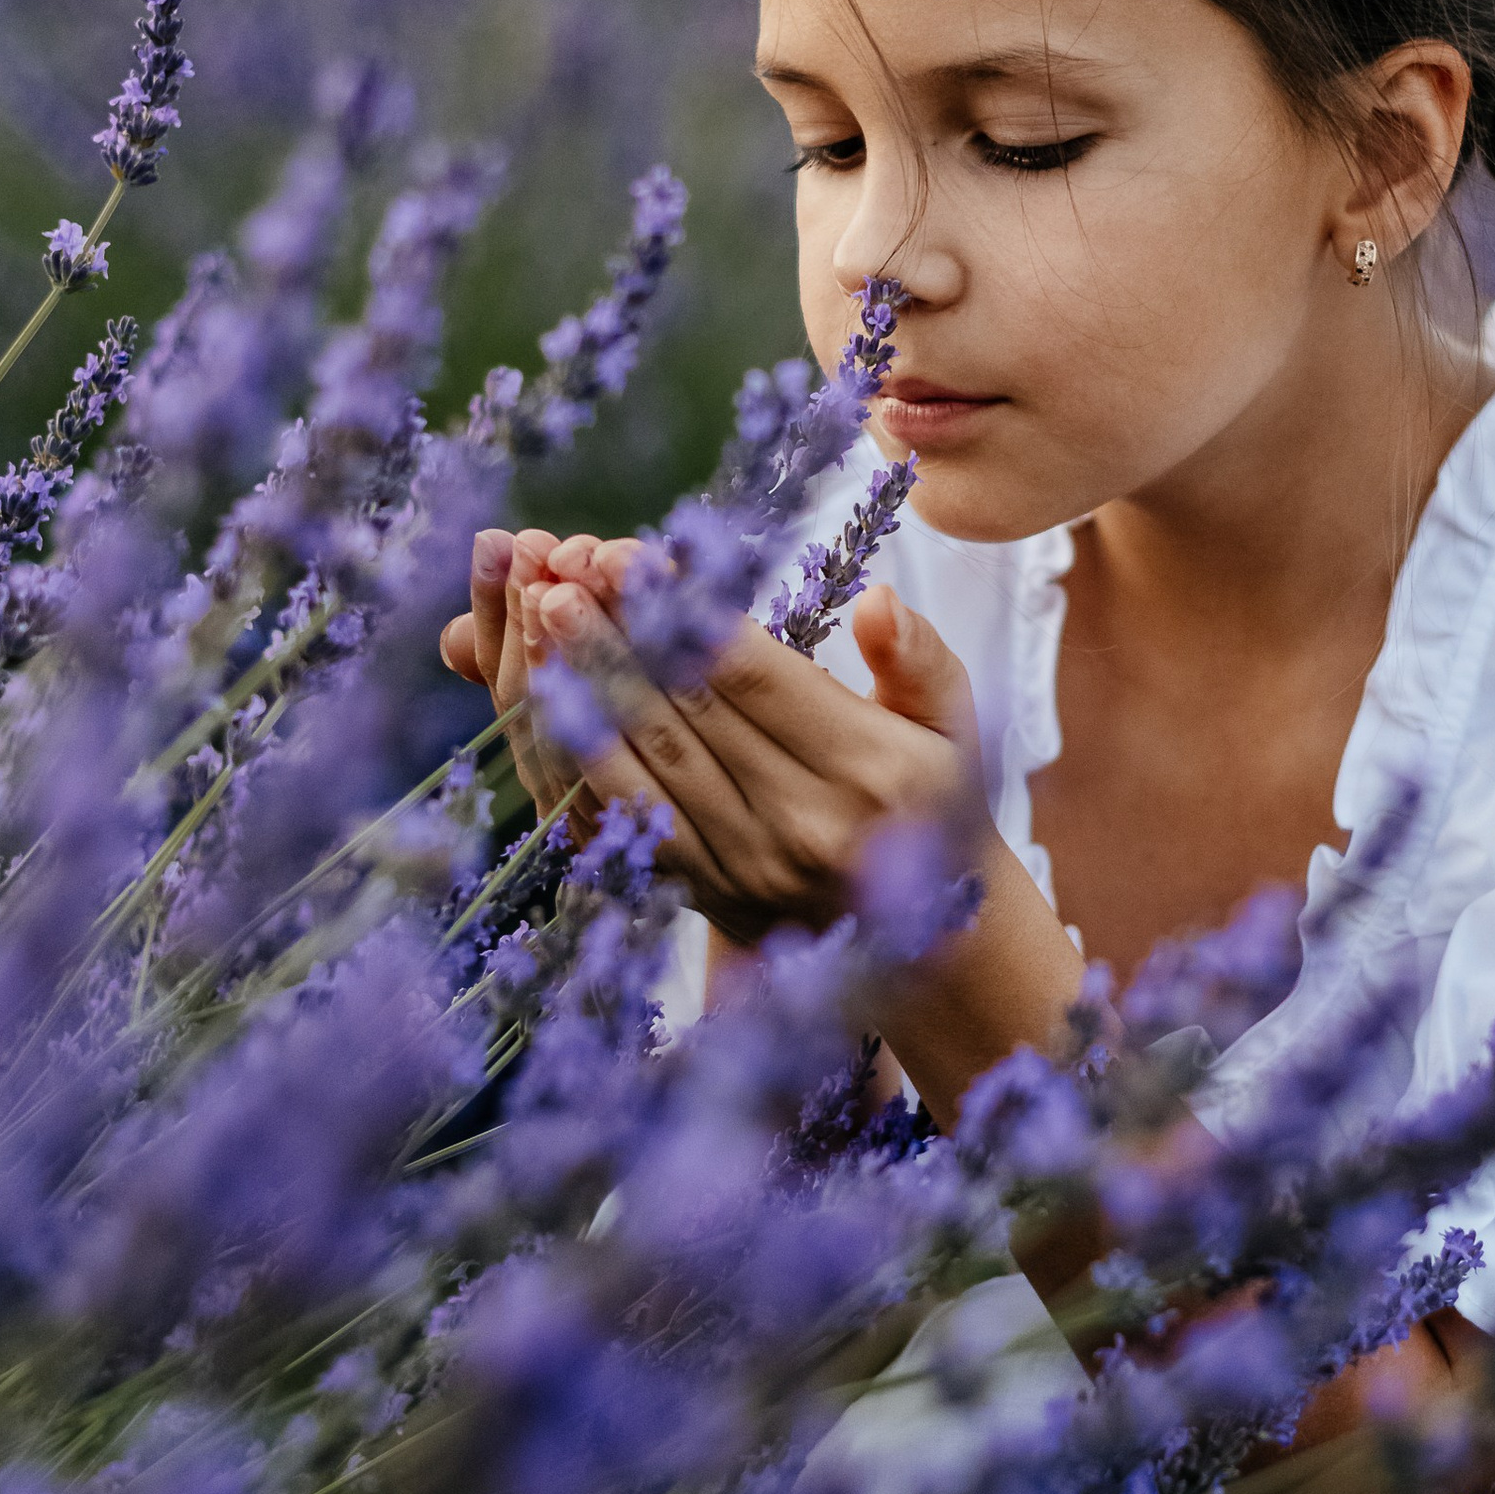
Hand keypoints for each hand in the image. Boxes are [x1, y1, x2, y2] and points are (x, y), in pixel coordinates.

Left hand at [440, 531, 1091, 1121]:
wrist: (927, 940)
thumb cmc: (937, 800)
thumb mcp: (955, 724)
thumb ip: (918, 657)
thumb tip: (877, 601)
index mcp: (871, 769)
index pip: (755, 675)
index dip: (682, 611)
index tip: (627, 553)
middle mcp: (803, 825)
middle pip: (686, 713)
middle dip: (615, 634)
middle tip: (560, 568)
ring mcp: (745, 868)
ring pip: (643, 763)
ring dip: (582, 687)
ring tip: (539, 614)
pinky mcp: (700, 893)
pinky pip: (622, 819)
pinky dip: (576, 756)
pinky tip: (544, 699)